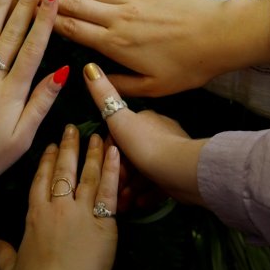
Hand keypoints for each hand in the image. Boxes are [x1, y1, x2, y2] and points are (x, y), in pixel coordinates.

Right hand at [0, 124, 119, 269]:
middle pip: (63, 170)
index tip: (52, 145)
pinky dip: (113, 171)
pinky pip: (109, 191)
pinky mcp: (103, 223)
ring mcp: (81, 213)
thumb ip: (3, 252)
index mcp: (35, 215)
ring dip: (93, 153)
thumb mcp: (12, 268)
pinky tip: (115, 153)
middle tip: (73, 128)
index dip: (47, 161)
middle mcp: (58, 208)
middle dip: (69, 147)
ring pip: (87, 176)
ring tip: (97, 136)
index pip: (41, 179)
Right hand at [46, 0, 269, 96]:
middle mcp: (118, 17)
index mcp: (116, 44)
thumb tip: (88, 74)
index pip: (73, 31)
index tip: (22, 12)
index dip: (46, 22)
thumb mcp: (153, 87)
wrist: (220, 35)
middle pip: (74, 4)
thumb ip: (118, 83)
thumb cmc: (188, 66)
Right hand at [81, 62, 207, 205]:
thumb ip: (103, 95)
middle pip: (133, 154)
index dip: (109, 150)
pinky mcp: (181, 176)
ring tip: (123, 202)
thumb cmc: (147, 145)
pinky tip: (139, 203)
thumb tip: (88, 66)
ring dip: (131, 187)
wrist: (181, 171)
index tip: (103, 165)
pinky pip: (159, 185)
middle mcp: (162, 134)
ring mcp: (173, 155)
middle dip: (119, 173)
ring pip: (145, 172)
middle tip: (112, 189)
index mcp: (148, 119)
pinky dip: (147, 194)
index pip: (121, 133)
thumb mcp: (119, 119)